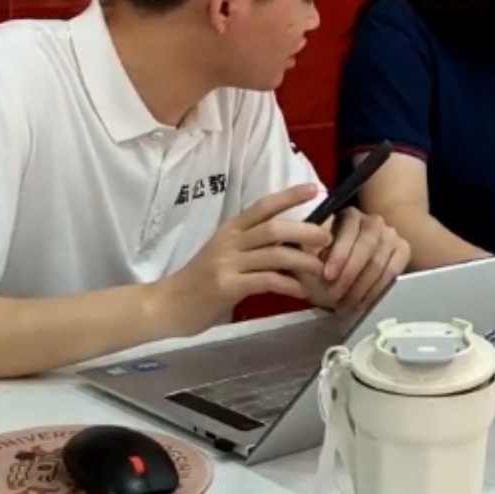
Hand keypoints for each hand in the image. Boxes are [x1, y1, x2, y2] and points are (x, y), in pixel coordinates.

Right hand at [159, 184, 331, 336]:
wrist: (167, 305)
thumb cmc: (199, 281)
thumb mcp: (224, 255)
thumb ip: (251, 248)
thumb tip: (289, 246)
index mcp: (230, 230)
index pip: (263, 206)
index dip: (289, 195)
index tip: (314, 188)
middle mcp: (230, 241)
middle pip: (274, 227)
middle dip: (304, 230)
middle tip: (327, 238)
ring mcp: (227, 263)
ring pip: (274, 253)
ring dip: (302, 260)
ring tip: (321, 269)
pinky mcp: (227, 286)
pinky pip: (266, 281)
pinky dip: (288, 284)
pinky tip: (302, 292)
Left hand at [298, 208, 409, 318]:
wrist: (344, 274)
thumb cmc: (323, 262)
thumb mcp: (310, 256)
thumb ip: (308, 256)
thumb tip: (315, 263)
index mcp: (349, 216)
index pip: (348, 230)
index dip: (339, 253)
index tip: (327, 276)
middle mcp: (373, 221)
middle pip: (367, 247)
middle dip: (350, 274)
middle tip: (335, 296)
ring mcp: (390, 235)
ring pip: (379, 262)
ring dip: (361, 287)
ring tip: (345, 305)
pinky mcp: (402, 251)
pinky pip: (392, 272)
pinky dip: (375, 291)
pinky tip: (361, 303)